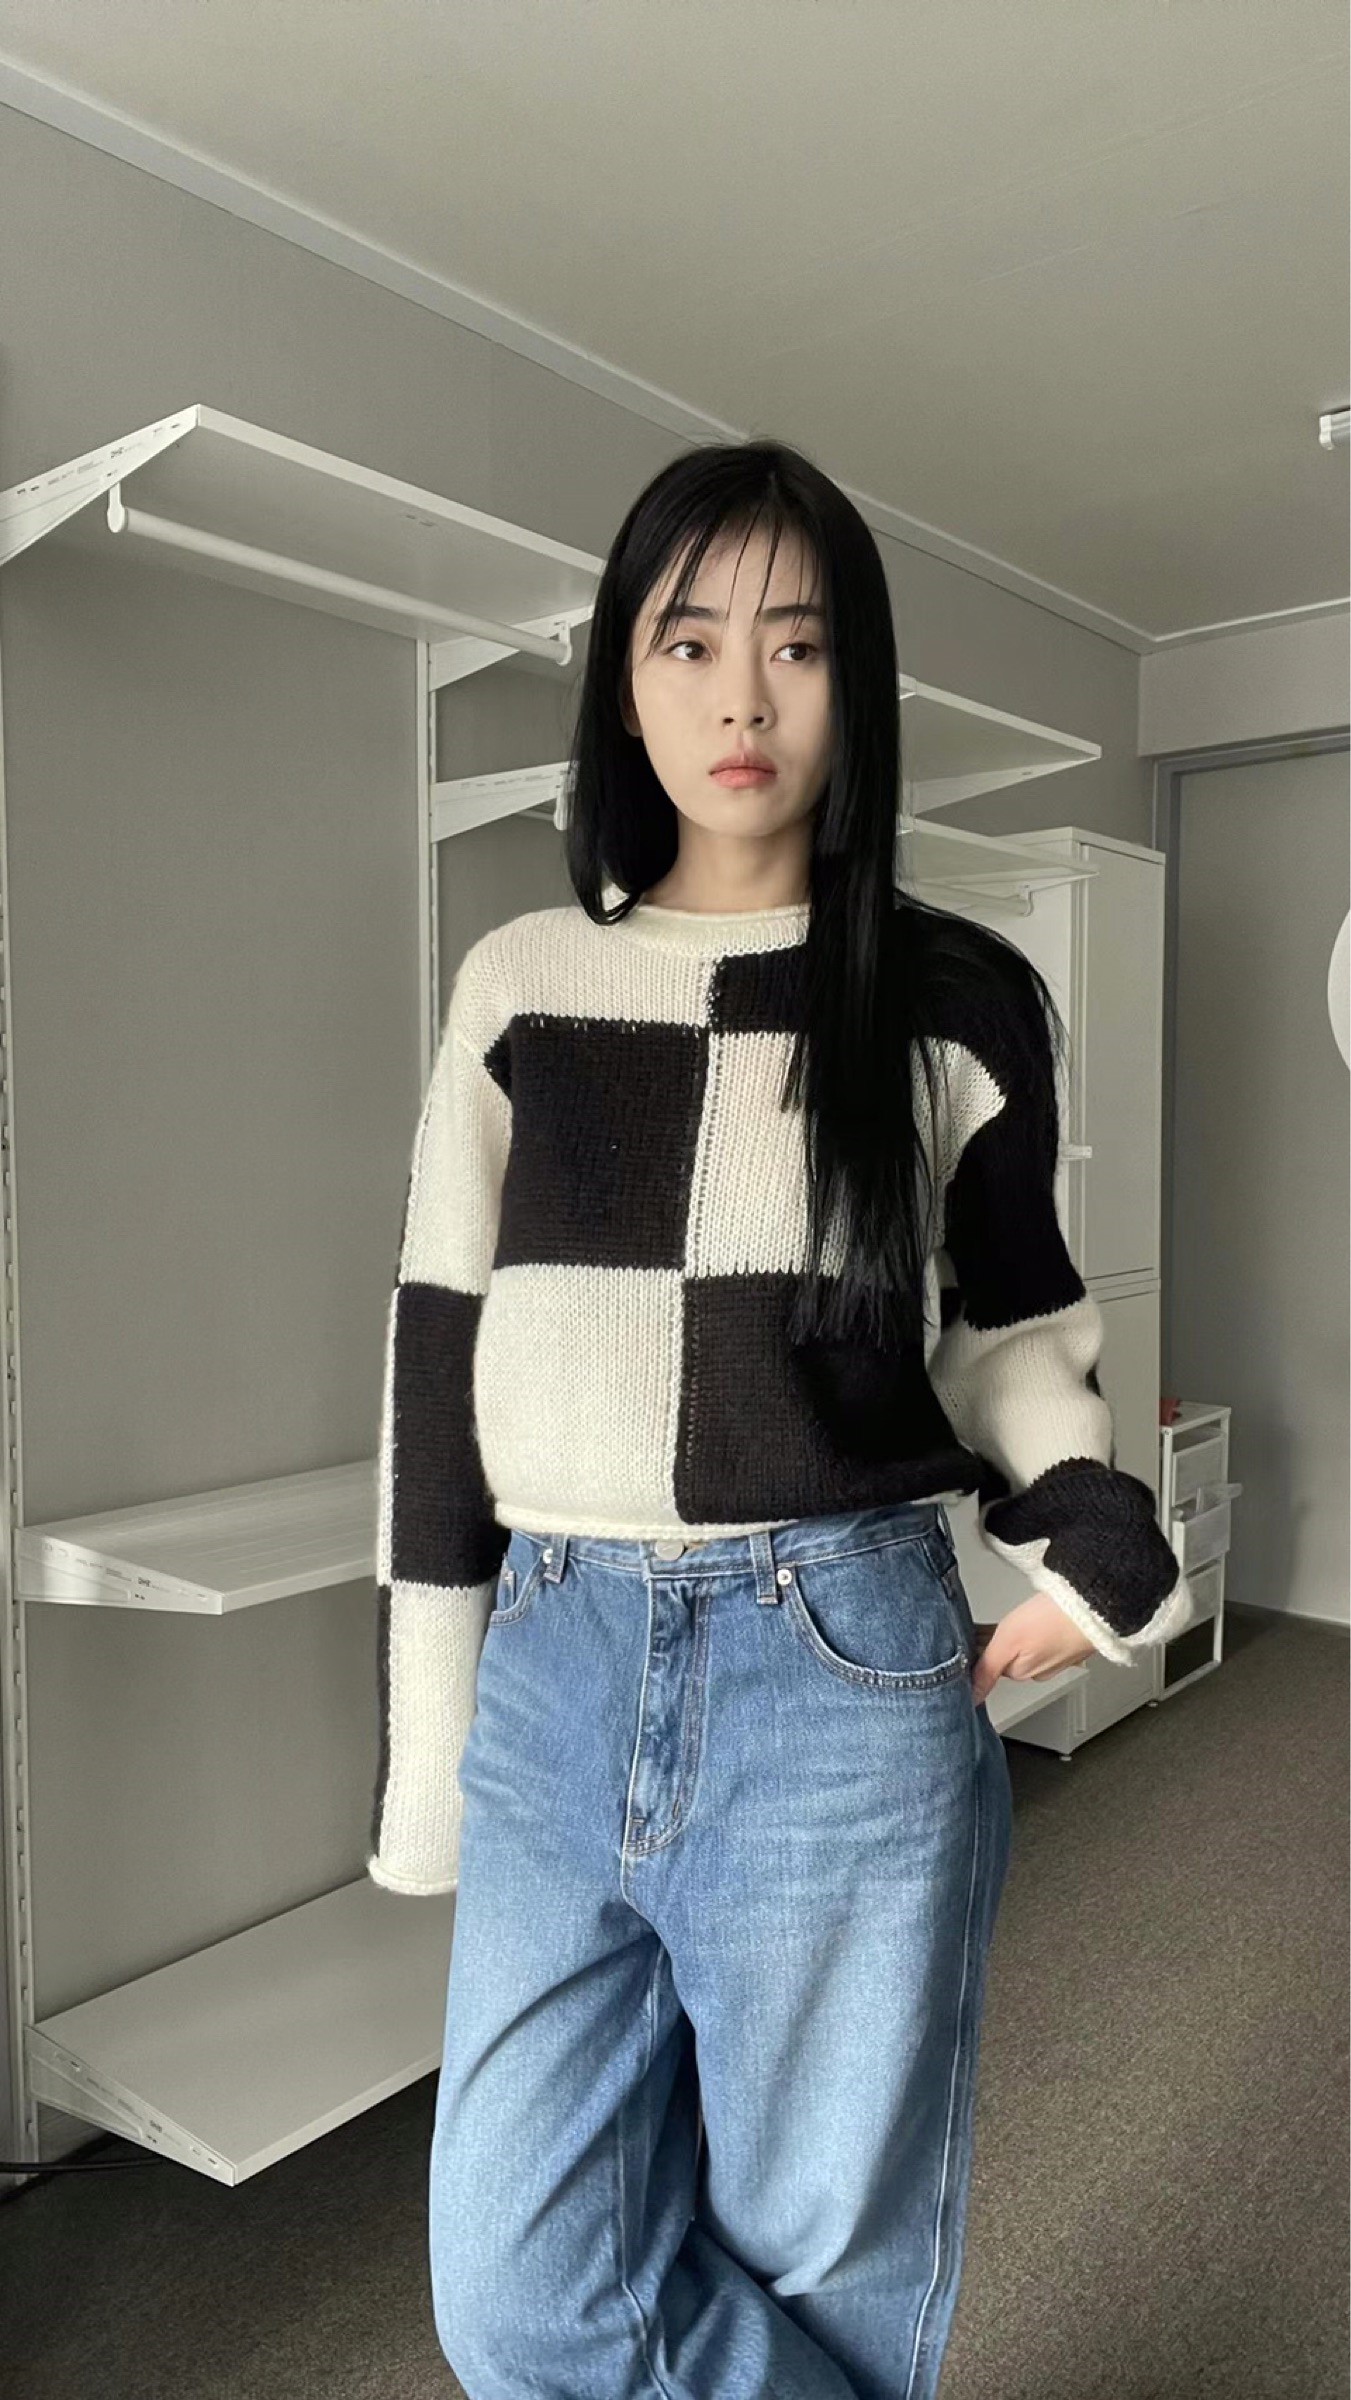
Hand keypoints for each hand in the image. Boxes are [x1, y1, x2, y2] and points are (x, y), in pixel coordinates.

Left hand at [968, 1591, 1097, 1707]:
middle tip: (1006, 1617)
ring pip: (1026, 1644)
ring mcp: (1056, 1656)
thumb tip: (973, 1697)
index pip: (990, 1663)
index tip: (980, 1630)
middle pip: (1008, 1654)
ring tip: (1026, 1612)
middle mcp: (1039, 1669)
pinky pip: (1045, 1635)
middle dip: (1002, 1637)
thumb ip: (987, 1670)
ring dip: (1021, 1629)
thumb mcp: (1008, 1642)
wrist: (1094, 1605)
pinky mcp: (1068, 1641)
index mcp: (1022, 1673)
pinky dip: (1040, 1624)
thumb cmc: (1053, 1620)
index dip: (982, 1644)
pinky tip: (1041, 1611)